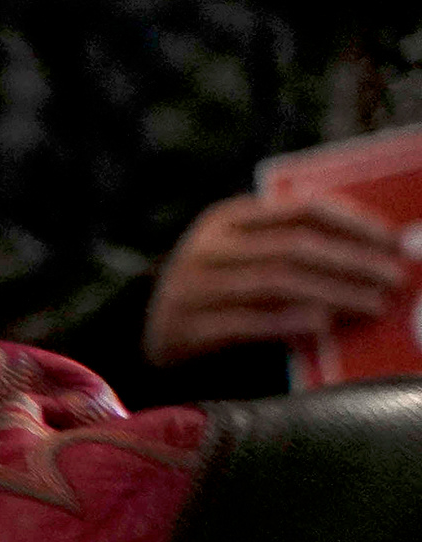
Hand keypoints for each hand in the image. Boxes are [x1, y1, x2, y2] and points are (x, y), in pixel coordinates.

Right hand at [143, 193, 411, 369]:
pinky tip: (323, 326)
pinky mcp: (185, 329)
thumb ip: (291, 244)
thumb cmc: (216, 290)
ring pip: (276, 283)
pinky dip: (289, 323)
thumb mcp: (243, 254)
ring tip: (372, 305)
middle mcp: (206, 247)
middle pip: (293, 247)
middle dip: (352, 262)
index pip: (300, 209)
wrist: (147, 332)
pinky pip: (247, 323)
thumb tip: (374, 249)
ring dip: (334, 293)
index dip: (353, 222)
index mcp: (227, 218)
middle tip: (393, 279)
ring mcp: (191, 288)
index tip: (393, 241)